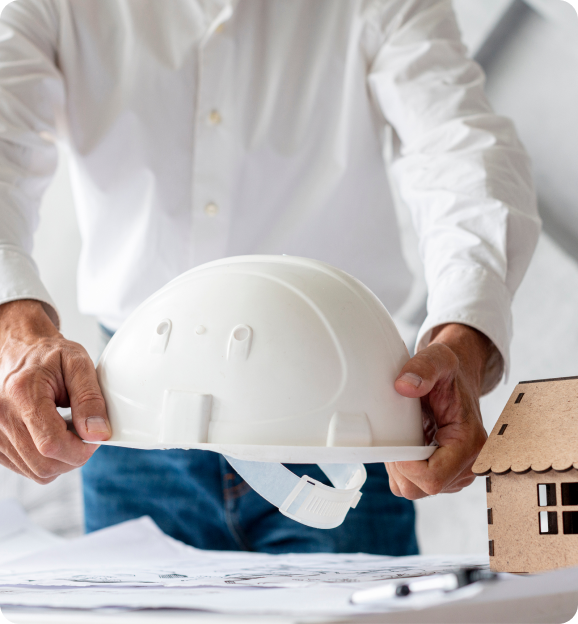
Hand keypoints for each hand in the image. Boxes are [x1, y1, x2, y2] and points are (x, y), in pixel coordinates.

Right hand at [0, 300, 110, 483]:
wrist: (23, 352)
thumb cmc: (51, 356)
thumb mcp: (79, 365)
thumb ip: (90, 398)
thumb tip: (98, 433)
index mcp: (23, 393)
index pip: (51, 443)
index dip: (80, 448)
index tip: (95, 436)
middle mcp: (2, 416)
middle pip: (44, 463)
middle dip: (74, 456)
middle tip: (87, 433)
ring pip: (37, 472)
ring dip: (62, 460)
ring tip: (69, 430)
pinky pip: (28, 469)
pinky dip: (48, 460)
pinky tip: (55, 436)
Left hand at [385, 323, 495, 499]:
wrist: (456, 378)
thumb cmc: (448, 372)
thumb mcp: (438, 359)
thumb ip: (423, 368)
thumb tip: (404, 386)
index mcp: (470, 443)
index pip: (432, 478)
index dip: (406, 465)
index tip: (394, 442)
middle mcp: (469, 464)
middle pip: (421, 489)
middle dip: (400, 465)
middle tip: (396, 434)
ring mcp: (457, 473)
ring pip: (415, 489)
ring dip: (400, 466)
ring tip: (403, 436)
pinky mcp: (446, 476)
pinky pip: (414, 484)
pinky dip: (403, 468)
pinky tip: (407, 443)